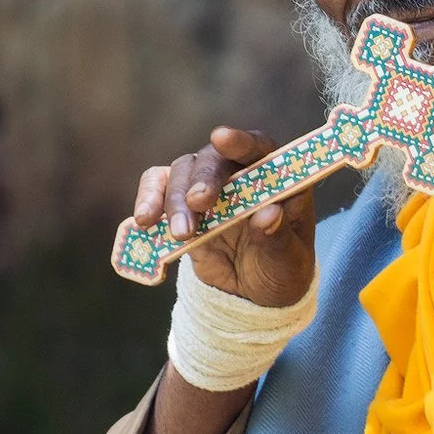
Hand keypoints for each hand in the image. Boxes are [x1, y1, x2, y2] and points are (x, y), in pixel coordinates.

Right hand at [131, 126, 316, 306]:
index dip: (241, 141)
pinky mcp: (181, 203)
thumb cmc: (280, 269)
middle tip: (198, 203)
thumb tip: (268, 214)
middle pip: (214, 158)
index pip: (259, 148)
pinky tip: (145, 220)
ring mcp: (207, 186)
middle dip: (203, 178)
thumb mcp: (288, 261)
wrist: (253, 294)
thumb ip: (279, 238)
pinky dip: (148, 199)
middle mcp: (238, 173)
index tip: (221, 139)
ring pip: (183, 171)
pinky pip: (158, 187)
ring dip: (176, 199)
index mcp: (274, 179)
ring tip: (181, 234)